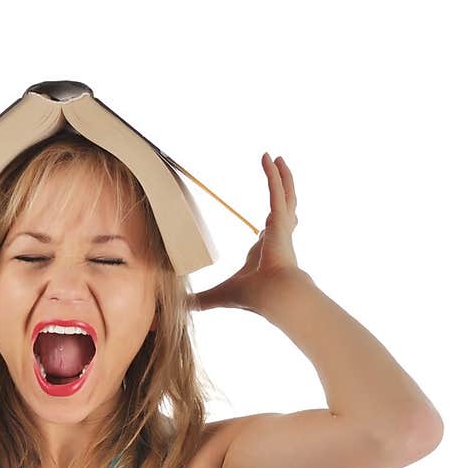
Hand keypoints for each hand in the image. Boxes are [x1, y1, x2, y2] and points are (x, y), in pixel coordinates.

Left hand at [193, 152, 299, 312]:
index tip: (269, 223)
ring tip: (277, 158)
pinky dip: (274, 174)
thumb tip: (182, 308)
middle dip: (282, 190)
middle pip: (284, 208)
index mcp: (268, 252)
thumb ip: (203, 299)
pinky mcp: (281, 220)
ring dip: (282, 175)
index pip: (270, 233)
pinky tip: (269, 158)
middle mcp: (278, 237)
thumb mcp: (221, 294)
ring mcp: (282, 227)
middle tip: (278, 174)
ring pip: (285, 194)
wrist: (275, 296)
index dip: (270, 227)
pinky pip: (277, 191)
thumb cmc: (254, 297)